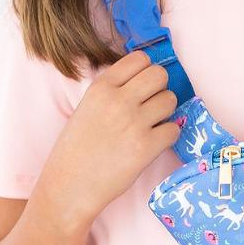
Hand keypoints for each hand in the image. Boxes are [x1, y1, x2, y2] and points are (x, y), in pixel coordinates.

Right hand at [36, 48, 183, 221]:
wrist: (70, 185)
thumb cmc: (77, 149)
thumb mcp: (87, 107)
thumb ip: (114, 92)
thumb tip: (146, 82)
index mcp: (101, 87)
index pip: (139, 59)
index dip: (146, 72)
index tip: (142, 87)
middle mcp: (118, 100)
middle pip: (160, 75)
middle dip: (159, 89)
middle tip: (150, 106)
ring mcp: (134, 123)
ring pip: (170, 100)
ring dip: (165, 112)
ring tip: (151, 126)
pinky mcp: (146, 147)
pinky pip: (173, 130)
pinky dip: (167, 136)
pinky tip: (153, 144)